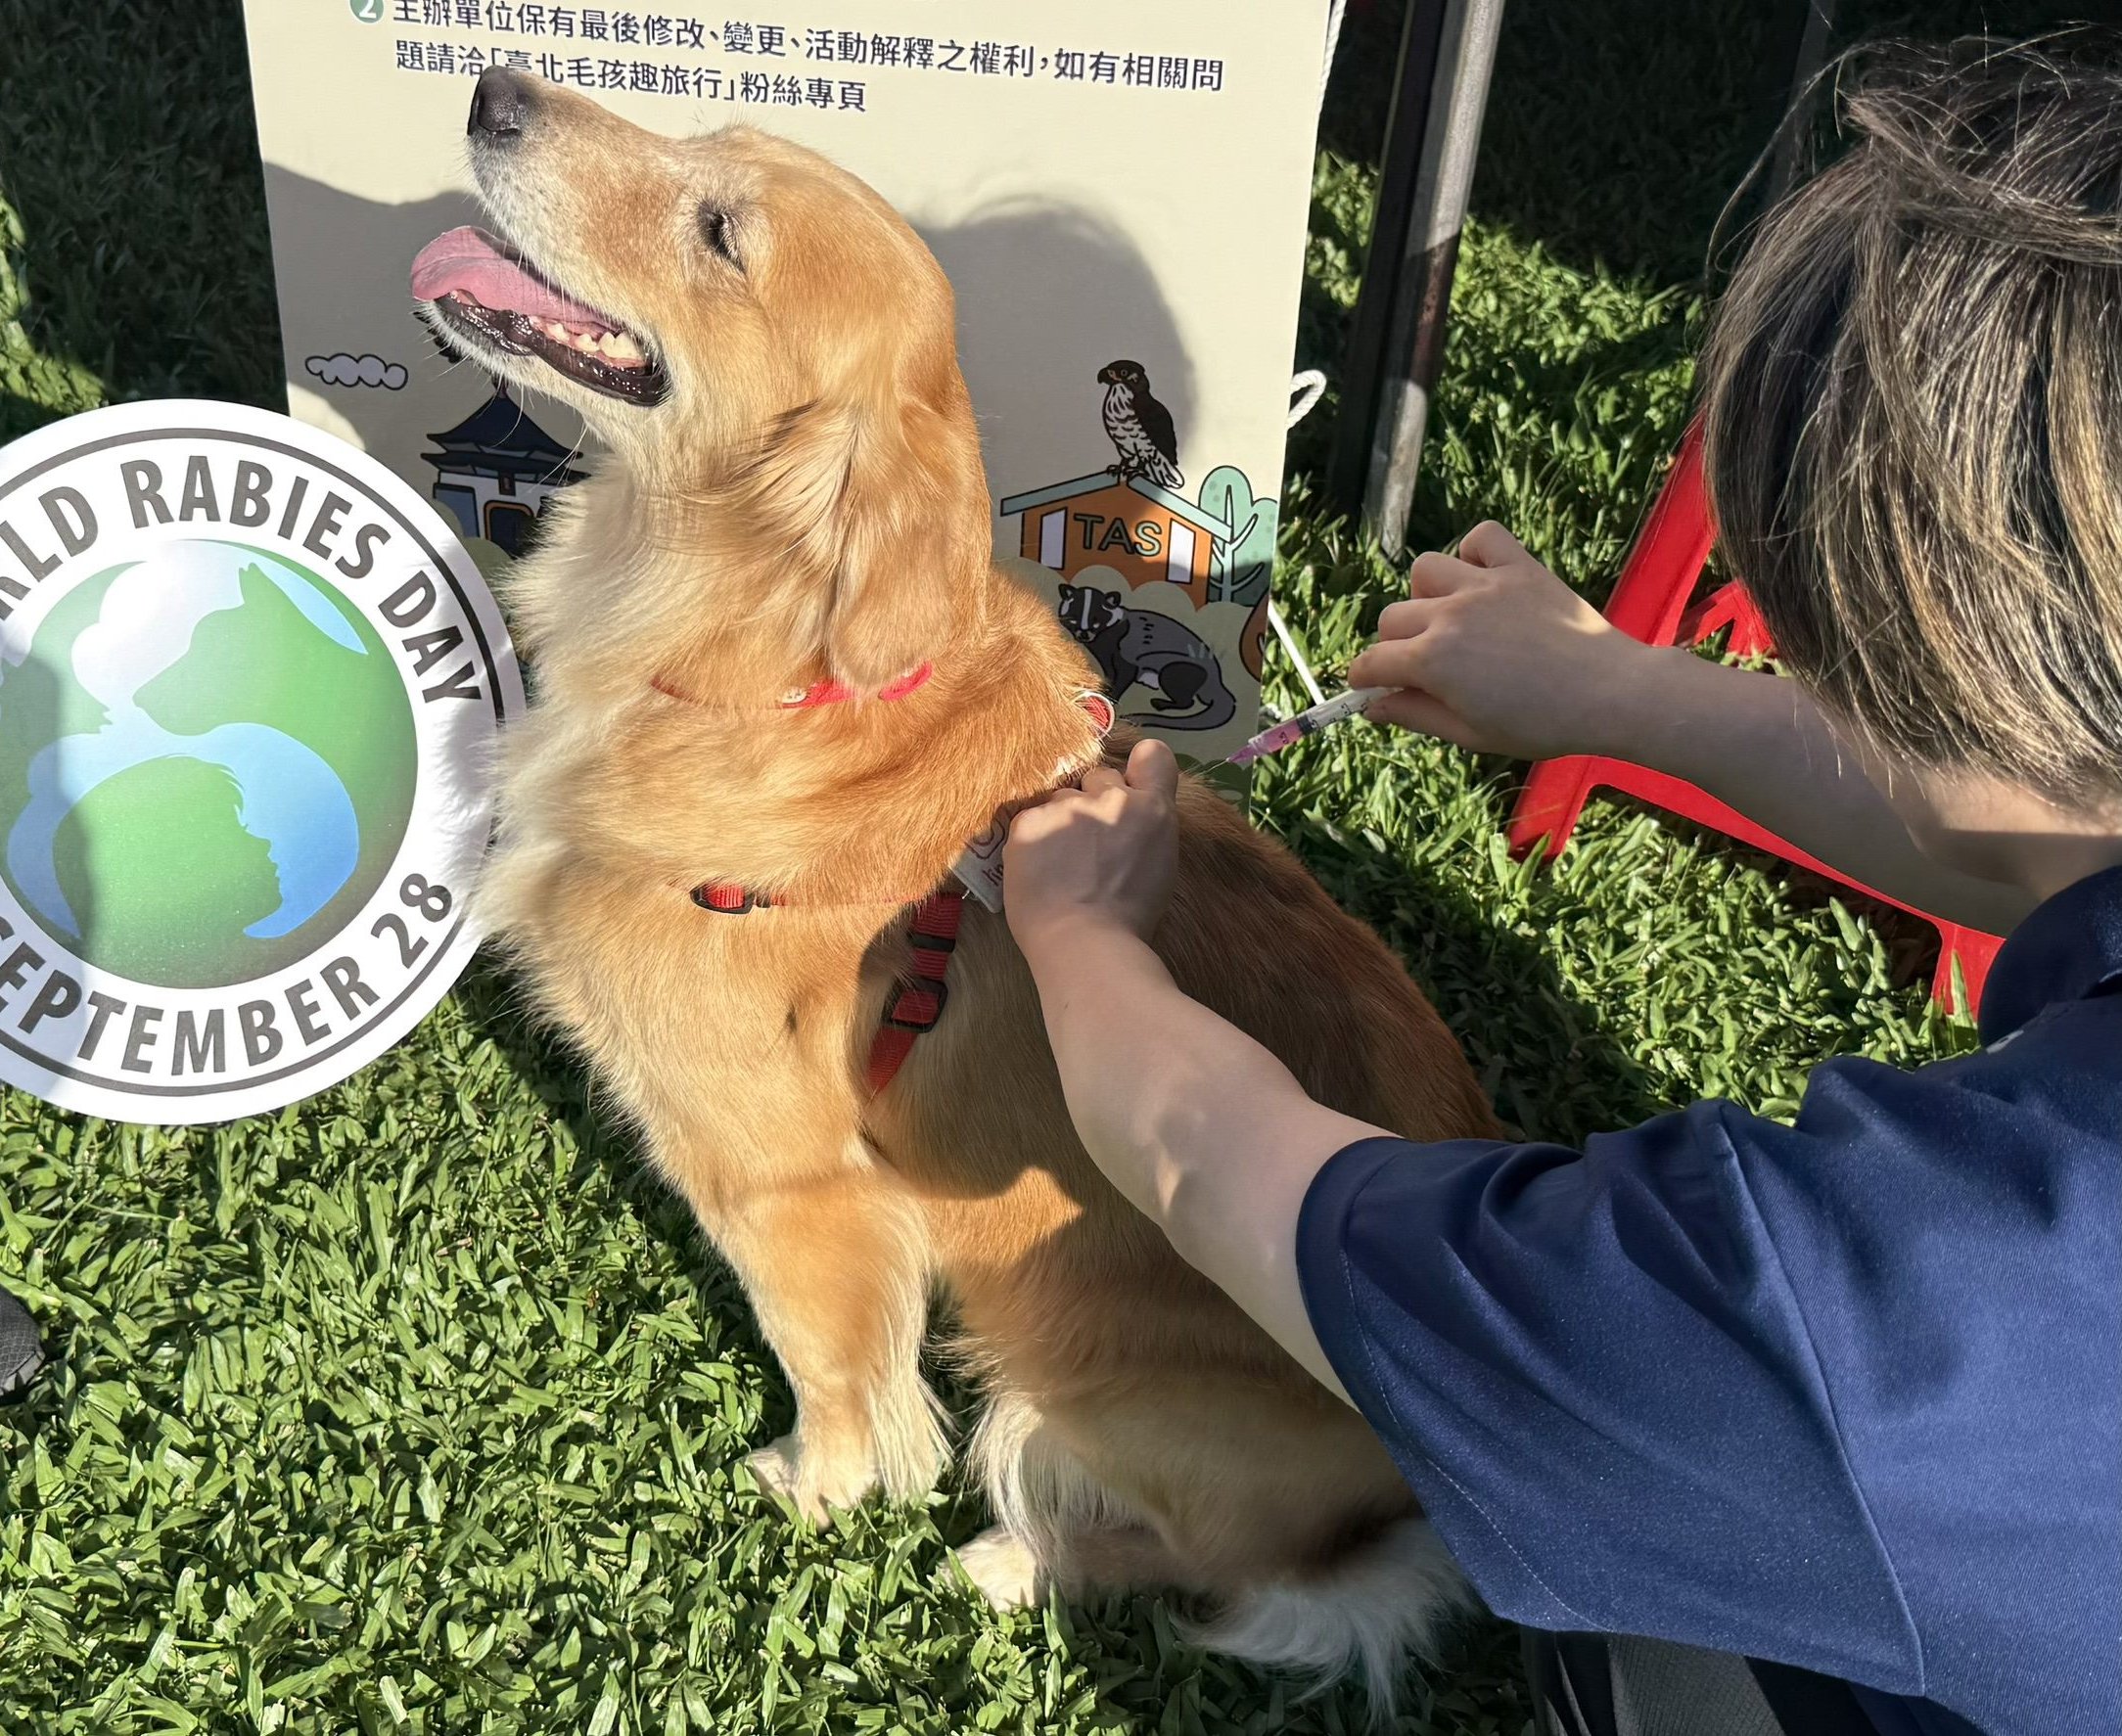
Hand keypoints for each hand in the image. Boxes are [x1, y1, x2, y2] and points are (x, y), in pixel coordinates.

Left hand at [1005, 738, 1178, 958]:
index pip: (1154, 755)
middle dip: (1093, 800)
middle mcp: (1112, 797)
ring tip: (1058, 865)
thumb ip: (1144, 833)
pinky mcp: (1030, 821)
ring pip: (1060, 799)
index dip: (1140, 767)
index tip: (1129, 785)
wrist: (1085, 942)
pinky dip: (1032, 842)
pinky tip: (1037, 873)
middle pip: (1098, 776)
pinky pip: (1029, 820)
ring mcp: (1068, 806)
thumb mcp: (1158, 868)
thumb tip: (1125, 830)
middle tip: (1087, 843)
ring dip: (1060, 821)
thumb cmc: (1130, 920)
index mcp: (1153, 810)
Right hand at [1346, 520, 1662, 760]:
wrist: (1610, 693)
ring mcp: (1485, 585)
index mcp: (1432, 661)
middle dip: (1396, 644)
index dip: (1366, 679)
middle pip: (1392, 617)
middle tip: (1425, 666)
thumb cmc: (1542, 723)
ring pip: (1424, 570)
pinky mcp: (1520, 568)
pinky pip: (1481, 538)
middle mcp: (1450, 615)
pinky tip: (1483, 580)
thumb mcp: (1471, 734)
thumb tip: (1373, 705)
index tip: (1376, 687)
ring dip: (1427, 595)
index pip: (1372, 661)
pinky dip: (1474, 552)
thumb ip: (1415, 716)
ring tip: (1450, 618)